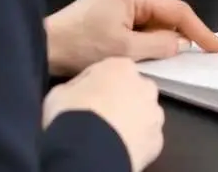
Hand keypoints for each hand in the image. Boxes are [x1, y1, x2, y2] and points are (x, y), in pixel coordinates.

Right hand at [43, 57, 163, 171]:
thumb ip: (75, 86)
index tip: (84, 100)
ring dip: (130, 122)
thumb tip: (77, 92)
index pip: (110, 72)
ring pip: (143, 115)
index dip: (95, 87)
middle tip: (99, 119)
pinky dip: (135, 144)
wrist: (86, 150)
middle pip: (132, 91)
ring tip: (109, 136)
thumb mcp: (59, 92)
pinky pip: (146, 140)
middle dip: (119, 102)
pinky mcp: (157, 139)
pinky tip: (118, 149)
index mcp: (122, 67)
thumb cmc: (71, 114)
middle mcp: (145, 85)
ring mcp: (154, 112)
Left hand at [45, 0, 217, 76]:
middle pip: (166, 12)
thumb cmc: (80, 47)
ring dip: (160, 37)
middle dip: (179, 34)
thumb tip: (181, 44)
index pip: (177, 11)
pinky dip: (147, 36)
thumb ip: (158, 46)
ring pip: (154, 18)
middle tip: (199, 53)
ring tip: (159, 56)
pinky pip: (140, 20)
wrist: (41, 46)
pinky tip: (146, 49)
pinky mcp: (112, 6)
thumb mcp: (123, 51)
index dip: (201, 30)